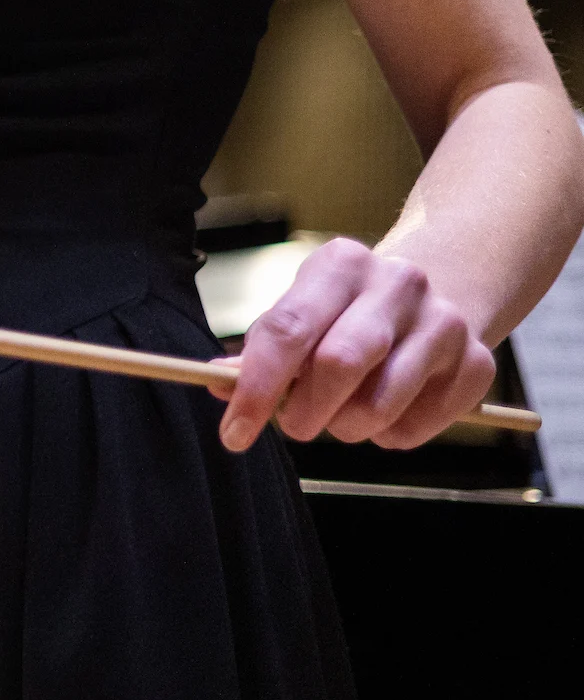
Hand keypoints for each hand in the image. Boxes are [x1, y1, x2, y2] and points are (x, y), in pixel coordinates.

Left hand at [217, 237, 496, 451]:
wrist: (438, 296)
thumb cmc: (347, 313)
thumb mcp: (302, 313)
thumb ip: (262, 350)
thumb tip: (220, 385)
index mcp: (341, 262)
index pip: (288, 329)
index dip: (256, 388)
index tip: (233, 434)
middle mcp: (398, 282)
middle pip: (339, 364)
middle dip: (305, 412)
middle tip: (295, 427)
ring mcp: (444, 322)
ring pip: (379, 405)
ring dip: (347, 428)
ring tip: (342, 417)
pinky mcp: (478, 365)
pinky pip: (417, 428)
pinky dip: (388, 436)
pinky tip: (386, 414)